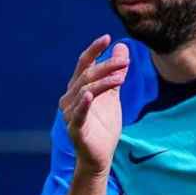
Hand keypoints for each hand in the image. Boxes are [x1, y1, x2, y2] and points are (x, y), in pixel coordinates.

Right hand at [58, 34, 129, 175]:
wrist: (100, 157)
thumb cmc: (103, 126)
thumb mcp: (113, 96)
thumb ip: (116, 73)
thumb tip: (122, 47)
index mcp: (77, 88)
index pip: (84, 64)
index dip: (94, 50)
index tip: (107, 38)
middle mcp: (70, 98)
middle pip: (87, 76)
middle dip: (106, 66)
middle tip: (125, 61)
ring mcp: (70, 114)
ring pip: (85, 91)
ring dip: (103, 82)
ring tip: (121, 77)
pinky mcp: (75, 129)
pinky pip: (78, 115)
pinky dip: (83, 105)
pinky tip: (90, 95)